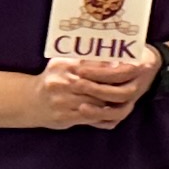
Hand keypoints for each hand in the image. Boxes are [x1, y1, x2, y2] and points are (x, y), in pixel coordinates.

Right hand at [24, 51, 157, 129]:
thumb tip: (107, 50)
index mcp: (65, 68)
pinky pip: (90, 118)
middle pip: (97, 85)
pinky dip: (105, 115)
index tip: (133, 64)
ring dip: (115, 101)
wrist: (30, 101)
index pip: (94, 67)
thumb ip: (83, 57)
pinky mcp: (65, 117)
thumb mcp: (63, 63)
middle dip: (118, 83)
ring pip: (96, 103)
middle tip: (138, 79)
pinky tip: (117, 110)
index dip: (115, 67)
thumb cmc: (52, 78)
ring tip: (132, 97)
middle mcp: (63, 84)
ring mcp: (64, 102)